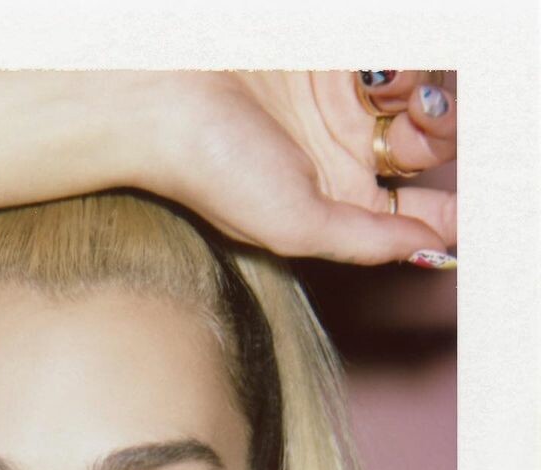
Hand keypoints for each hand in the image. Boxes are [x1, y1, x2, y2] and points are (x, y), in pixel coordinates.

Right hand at [128, 70, 455, 265]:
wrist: (162, 93)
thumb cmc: (211, 170)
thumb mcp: (295, 227)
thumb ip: (367, 240)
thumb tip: (429, 250)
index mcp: (333, 203)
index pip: (413, 211)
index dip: (450, 209)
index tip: (475, 207)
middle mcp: (342, 151)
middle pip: (429, 146)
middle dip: (441, 136)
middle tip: (422, 125)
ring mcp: (341, 97)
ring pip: (422, 94)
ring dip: (425, 91)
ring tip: (395, 90)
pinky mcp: (335, 50)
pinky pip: (398, 55)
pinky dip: (404, 62)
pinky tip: (378, 69)